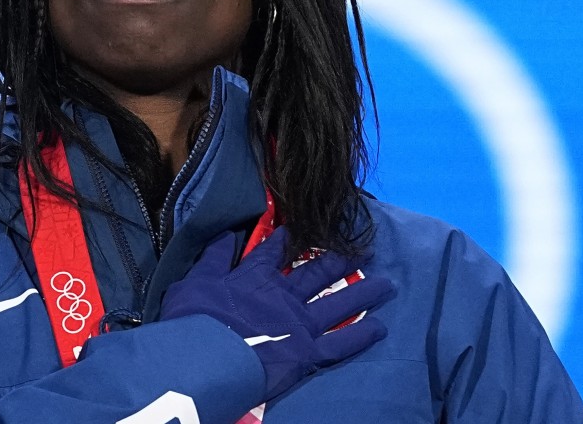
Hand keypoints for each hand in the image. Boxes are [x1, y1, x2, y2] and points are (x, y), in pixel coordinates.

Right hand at [160, 226, 392, 400]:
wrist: (207, 356)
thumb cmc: (194, 319)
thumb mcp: (195, 279)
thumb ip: (214, 257)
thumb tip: (227, 232)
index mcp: (255, 276)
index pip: (274, 250)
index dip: (288, 237)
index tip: (301, 226)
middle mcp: (284, 294)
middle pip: (317, 271)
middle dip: (340, 257)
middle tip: (362, 246)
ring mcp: (300, 322)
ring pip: (339, 302)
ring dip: (364, 291)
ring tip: (388, 283)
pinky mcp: (308, 352)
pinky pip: (341, 342)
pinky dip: (361, 335)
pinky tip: (381, 328)